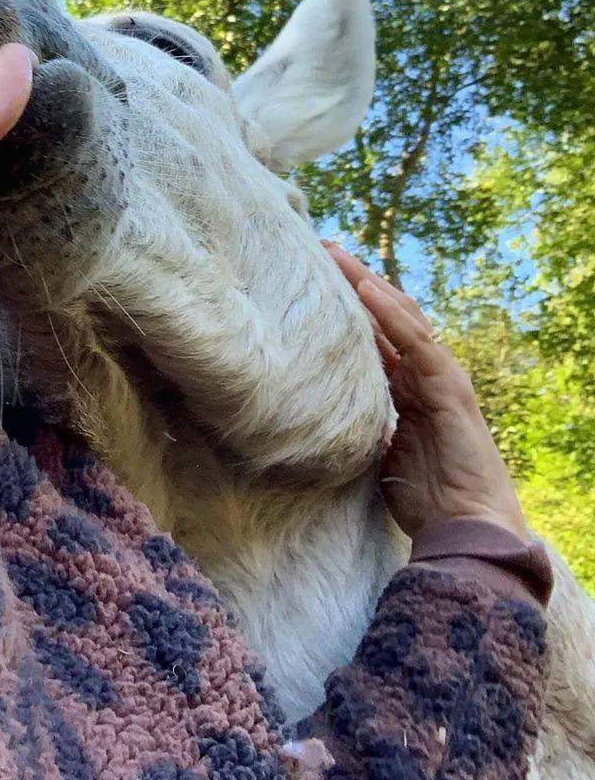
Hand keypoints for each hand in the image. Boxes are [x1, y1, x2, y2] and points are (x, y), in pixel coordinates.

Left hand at [324, 243, 527, 541]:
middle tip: (321, 249)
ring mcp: (439, 377)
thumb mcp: (381, 455)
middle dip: (355, 280)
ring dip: (368, 283)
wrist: (464, 530)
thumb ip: (364, 431)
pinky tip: (366, 290)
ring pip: (402, 315)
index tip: (315, 280)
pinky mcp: (449, 387)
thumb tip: (328, 425)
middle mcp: (423, 375)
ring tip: (336, 255)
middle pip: (387, 314)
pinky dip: (391, 313)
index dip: (347, 307)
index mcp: (407, 389)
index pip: (376, 335)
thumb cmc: (426, 500)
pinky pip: (417, 341)